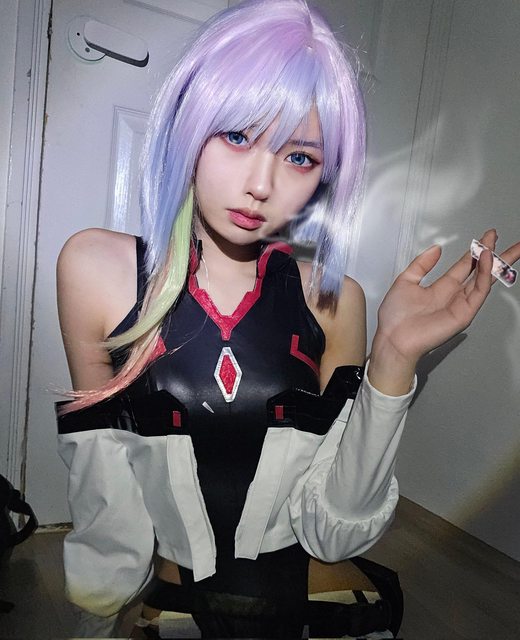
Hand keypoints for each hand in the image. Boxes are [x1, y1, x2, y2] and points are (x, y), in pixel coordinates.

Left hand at [369, 229, 519, 394]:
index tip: (487, 237)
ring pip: (483, 280)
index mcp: (441, 288)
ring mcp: (461, 305)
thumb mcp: (406, 280)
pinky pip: (479, 291)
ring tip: (495, 245)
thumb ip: (422, 264)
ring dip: (492, 262)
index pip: (465, 265)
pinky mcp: (464, 314)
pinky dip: (485, 275)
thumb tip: (436, 249)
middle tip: (502, 239)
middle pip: (480, 272)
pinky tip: (486, 260)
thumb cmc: (395, 318)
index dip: (476, 251)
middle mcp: (454, 296)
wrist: (393, 338)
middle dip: (493, 255)